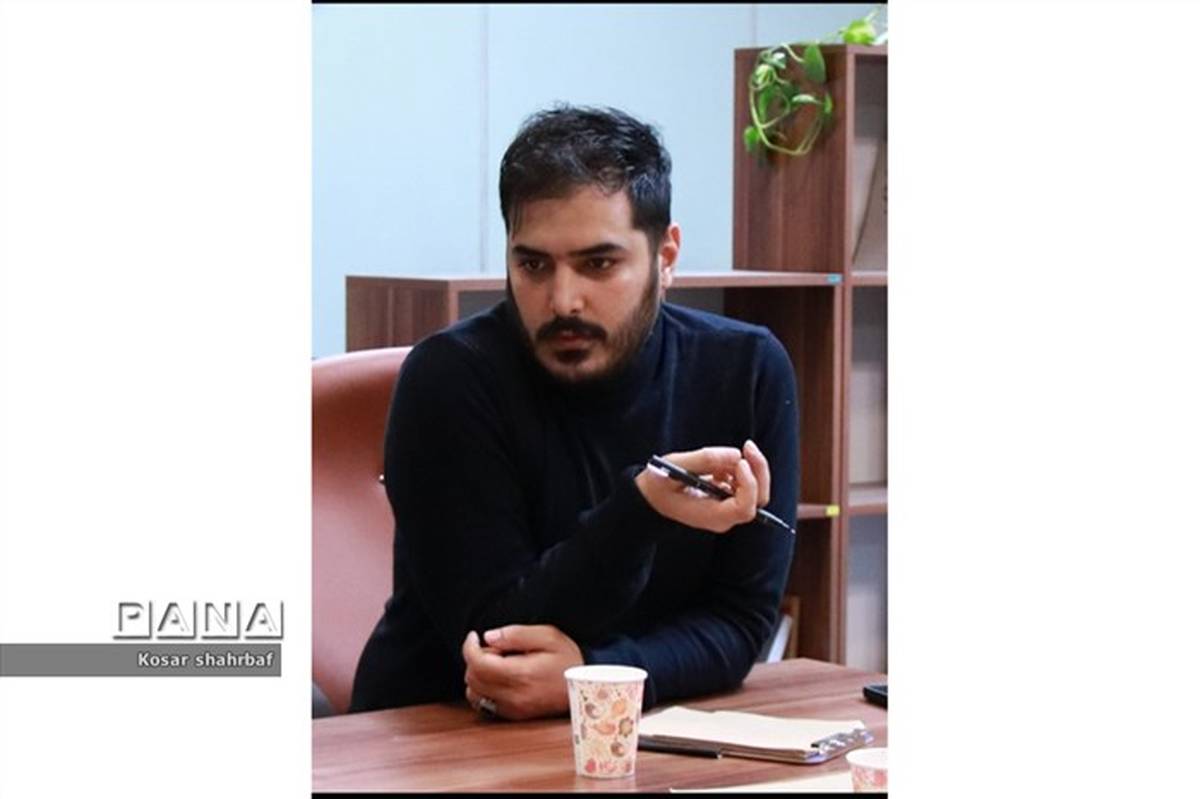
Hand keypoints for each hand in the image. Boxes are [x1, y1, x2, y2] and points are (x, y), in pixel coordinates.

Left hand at [461, 624, 583, 720]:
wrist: (587, 687)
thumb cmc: (568, 659)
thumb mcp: (548, 636)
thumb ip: (516, 634)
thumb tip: (489, 637)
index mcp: (521, 675)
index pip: (478, 664)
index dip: (469, 647)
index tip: (474, 636)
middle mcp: (514, 696)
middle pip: (472, 678)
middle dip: (476, 659)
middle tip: (497, 649)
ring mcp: (513, 709)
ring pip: (474, 694)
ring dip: (478, 676)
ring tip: (499, 664)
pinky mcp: (514, 716)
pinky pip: (483, 705)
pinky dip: (483, 690)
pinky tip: (499, 678)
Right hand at [634, 440, 770, 532]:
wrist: (651, 498)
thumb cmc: (659, 486)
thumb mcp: (674, 467)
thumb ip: (704, 460)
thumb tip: (736, 455)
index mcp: (711, 516)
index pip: (745, 508)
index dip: (748, 484)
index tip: (739, 462)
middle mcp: (724, 516)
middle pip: (758, 499)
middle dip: (758, 470)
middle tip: (747, 446)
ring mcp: (727, 509)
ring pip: (756, 490)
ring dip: (747, 467)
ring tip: (721, 458)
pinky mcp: (727, 499)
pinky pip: (745, 484)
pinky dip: (738, 469)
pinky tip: (718, 466)